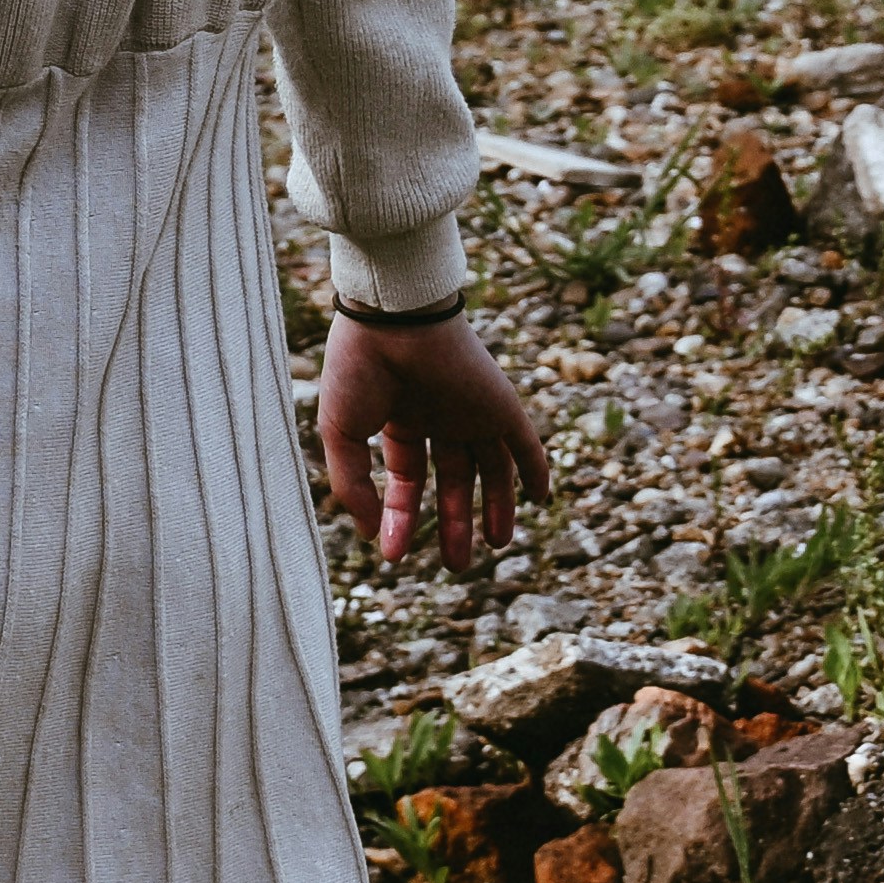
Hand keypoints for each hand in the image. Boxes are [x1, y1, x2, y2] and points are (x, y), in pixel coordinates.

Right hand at [317, 310, 551, 572]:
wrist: (393, 317)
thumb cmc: (357, 369)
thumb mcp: (342, 436)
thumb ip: (354, 486)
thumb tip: (371, 534)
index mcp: (401, 420)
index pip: (409, 480)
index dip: (402, 518)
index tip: (394, 556)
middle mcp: (440, 418)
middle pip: (455, 479)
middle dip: (455, 522)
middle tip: (457, 565)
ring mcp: (472, 411)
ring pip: (492, 467)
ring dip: (497, 506)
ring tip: (498, 544)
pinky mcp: (500, 403)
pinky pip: (525, 441)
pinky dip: (536, 468)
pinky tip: (541, 497)